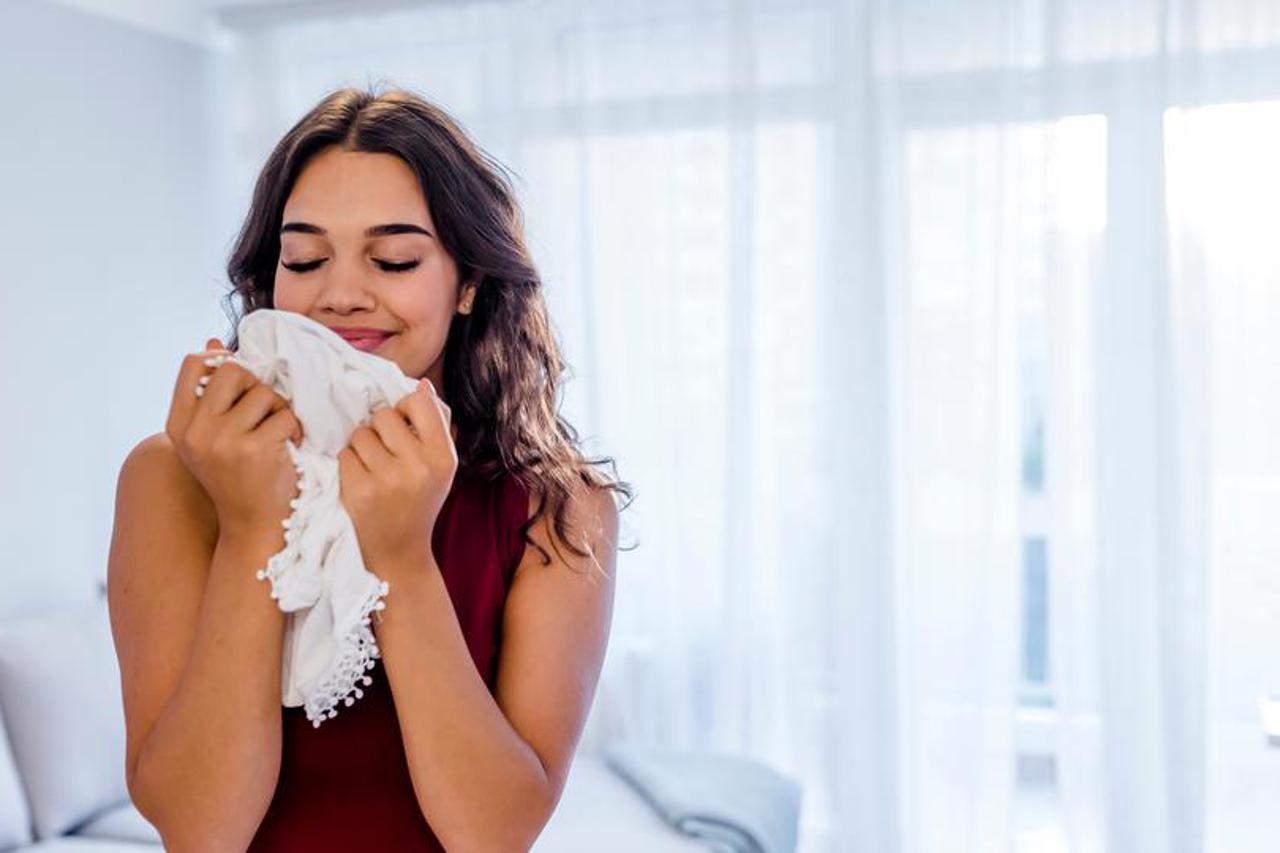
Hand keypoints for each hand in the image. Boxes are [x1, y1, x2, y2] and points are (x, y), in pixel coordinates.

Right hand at [165, 336, 303, 541]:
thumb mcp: (211, 437)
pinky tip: (291, 448)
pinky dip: (296, 429)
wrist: (253, 527)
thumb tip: (214, 342)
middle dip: (257, 385)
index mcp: (178, 425)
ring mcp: (222, 441)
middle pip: (233, 370)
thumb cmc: (237, 477)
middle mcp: (195, 431)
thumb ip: (211, 394)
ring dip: (280, 410)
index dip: (222, 360)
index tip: (241, 380)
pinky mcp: (254, 450)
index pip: (193, 363)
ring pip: (264, 393)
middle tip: (266, 410)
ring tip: (278, 434)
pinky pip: (286, 416)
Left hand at [337, 378, 456, 574]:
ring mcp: (388, 479)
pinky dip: (348, 464)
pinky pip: (344, 454)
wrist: (400, 551)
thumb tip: (421, 385)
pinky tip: (361, 481)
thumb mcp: (440, 465)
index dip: (406, 408)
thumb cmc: (420, 500)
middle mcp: (418, 466)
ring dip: (362, 446)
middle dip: (381, 429)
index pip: (419, 400)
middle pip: (384, 415)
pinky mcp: (359, 491)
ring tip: (374, 467)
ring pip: (360, 433)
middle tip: (387, 452)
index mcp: (443, 456)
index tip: (405, 426)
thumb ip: (435, 424)